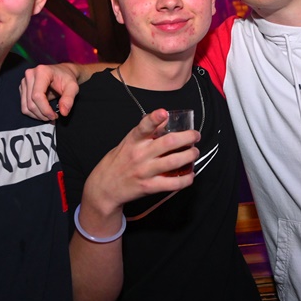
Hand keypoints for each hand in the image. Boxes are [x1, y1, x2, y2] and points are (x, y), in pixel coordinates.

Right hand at [20, 63, 80, 119]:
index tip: (54, 116)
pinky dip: (33, 113)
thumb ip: (69, 99)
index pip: (37, 96)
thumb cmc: (67, 78)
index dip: (45, 109)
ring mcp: (24, 81)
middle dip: (42, 114)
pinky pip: (24, 106)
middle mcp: (30, 75)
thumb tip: (63, 112)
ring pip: (26, 106)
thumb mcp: (73, 87)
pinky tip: (43, 112)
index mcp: (42, 72)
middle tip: (53, 117)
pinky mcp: (23, 88)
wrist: (62, 72)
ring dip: (37, 115)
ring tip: (48, 116)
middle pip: (31, 102)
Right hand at [82, 109, 199, 215]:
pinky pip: (172, 184)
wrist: (105, 188)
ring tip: (194, 152)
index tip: (163, 113)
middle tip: (195, 136)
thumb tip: (166, 119)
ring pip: (173, 162)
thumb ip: (145, 132)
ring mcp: (144, 171)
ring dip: (189, 156)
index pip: (143, 127)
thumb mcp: (128, 143)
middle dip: (187, 137)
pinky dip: (185, 179)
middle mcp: (139, 155)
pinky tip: (190, 175)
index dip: (154, 118)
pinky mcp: (149, 187)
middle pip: (168, 143)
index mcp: (133, 141)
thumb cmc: (118, 162)